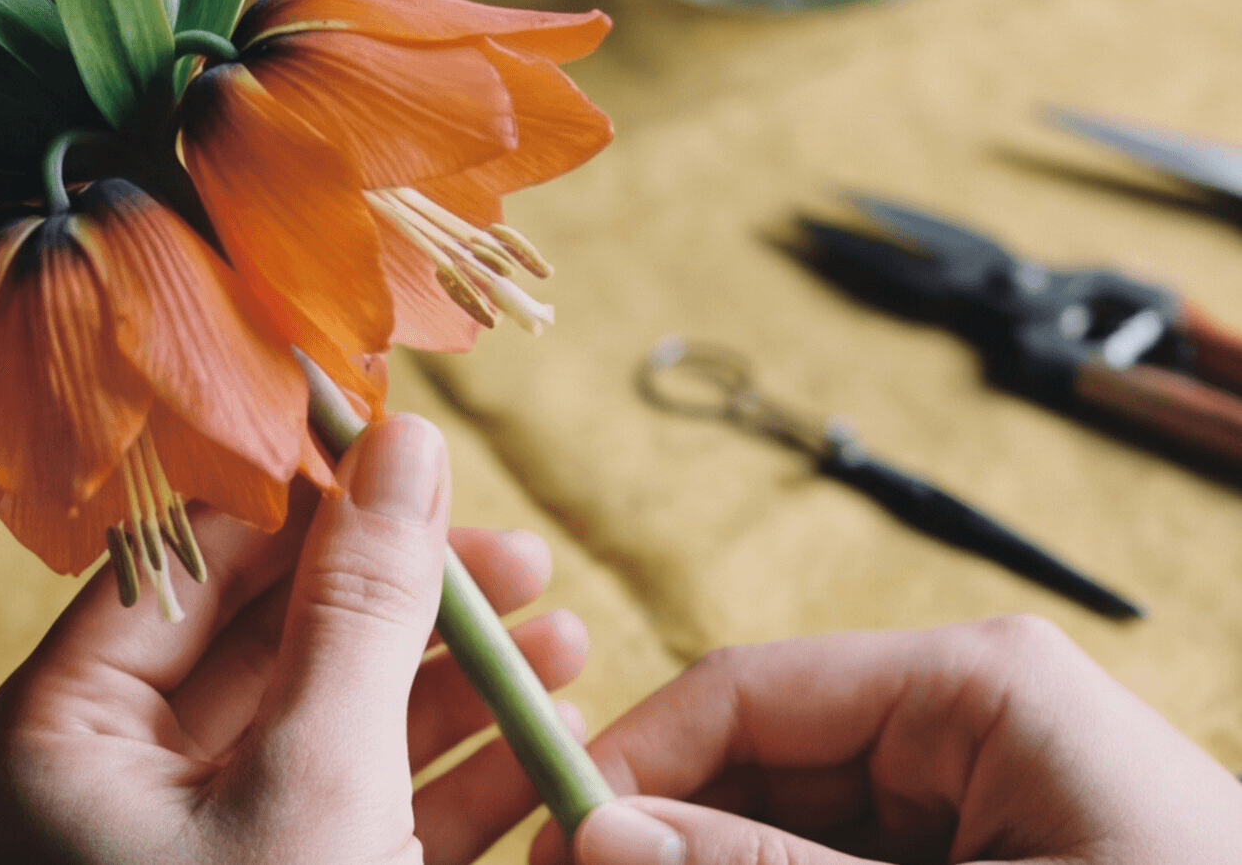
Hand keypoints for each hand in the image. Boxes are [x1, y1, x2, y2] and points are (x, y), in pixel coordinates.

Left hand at [0, 415, 590, 863]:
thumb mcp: (314, 781)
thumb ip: (358, 605)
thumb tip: (399, 439)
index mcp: (51, 745)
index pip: (182, 565)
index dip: (304, 499)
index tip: (414, 452)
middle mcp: (105, 791)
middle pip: (267, 640)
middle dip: (401, 596)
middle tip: (515, 555)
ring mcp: (193, 857)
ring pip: (327, 724)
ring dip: (445, 677)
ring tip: (558, 633)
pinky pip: (360, 807)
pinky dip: (452, 770)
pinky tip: (544, 728)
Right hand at [533, 615, 1241, 864]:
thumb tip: (602, 832)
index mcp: (975, 685)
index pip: (742, 689)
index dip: (626, 760)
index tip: (550, 845)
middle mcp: (967, 719)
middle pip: (754, 760)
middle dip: (665, 833)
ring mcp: (976, 794)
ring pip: (785, 823)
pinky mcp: (984, 851)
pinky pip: (841, 859)